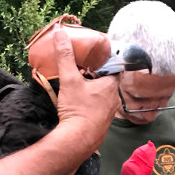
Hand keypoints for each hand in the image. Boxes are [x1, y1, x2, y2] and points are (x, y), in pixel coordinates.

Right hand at [55, 30, 119, 150]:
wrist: (77, 141)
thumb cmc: (78, 109)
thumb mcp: (70, 79)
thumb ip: (65, 56)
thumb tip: (60, 33)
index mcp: (111, 85)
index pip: (114, 67)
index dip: (105, 60)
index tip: (94, 56)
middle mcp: (114, 99)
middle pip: (107, 81)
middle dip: (96, 74)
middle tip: (83, 68)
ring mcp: (108, 113)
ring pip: (103, 95)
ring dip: (93, 89)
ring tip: (79, 84)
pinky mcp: (101, 124)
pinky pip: (97, 108)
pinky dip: (90, 103)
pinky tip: (78, 103)